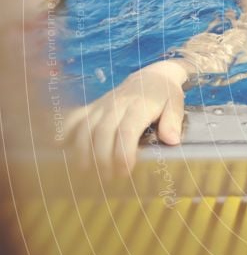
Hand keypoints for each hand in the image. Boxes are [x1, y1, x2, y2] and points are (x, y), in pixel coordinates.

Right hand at [62, 60, 187, 177]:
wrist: (152, 76)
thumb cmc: (165, 95)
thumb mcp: (176, 104)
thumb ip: (173, 121)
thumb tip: (172, 140)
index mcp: (139, 106)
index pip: (127, 131)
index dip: (123, 152)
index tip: (124, 171)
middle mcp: (117, 105)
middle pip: (102, 132)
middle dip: (102, 158)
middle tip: (108, 178)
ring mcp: (102, 105)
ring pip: (85, 127)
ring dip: (82, 151)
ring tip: (87, 172)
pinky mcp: (93, 106)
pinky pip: (74, 117)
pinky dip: (65, 131)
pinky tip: (61, 147)